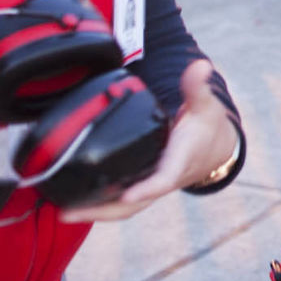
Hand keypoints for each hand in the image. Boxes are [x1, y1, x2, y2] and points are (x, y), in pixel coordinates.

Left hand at [61, 59, 238, 222]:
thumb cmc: (206, 127)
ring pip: (124, 208)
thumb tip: (200, 67)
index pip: (163, 180)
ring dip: (95, 212)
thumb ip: (197, 87)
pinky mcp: (143, 186)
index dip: (146, 189)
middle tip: (69, 213)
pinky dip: (99, 205)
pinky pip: (120, 202)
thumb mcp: (205, 106)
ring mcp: (151, 187)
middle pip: (133, 205)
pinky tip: (75, 202)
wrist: (215, 149)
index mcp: (179, 162)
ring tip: (64, 211)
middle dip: (102, 211)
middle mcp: (163, 180)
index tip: (127, 195)